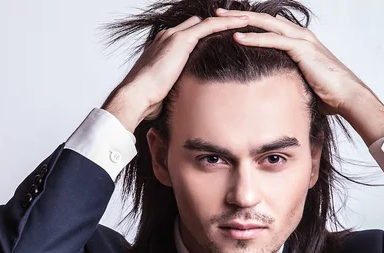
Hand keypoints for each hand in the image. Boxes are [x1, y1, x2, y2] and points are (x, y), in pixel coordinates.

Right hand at [101, 14, 251, 131]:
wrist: (136, 96)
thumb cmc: (147, 99)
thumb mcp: (165, 91)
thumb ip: (176, 87)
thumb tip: (187, 100)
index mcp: (162, 48)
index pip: (188, 35)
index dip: (205, 36)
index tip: (221, 40)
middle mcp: (167, 37)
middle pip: (198, 24)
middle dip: (217, 26)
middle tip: (238, 29)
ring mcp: (174, 36)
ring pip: (207, 22)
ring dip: (227, 21)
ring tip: (246, 22)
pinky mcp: (181, 40)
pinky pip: (210, 26)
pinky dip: (227, 23)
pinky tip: (242, 23)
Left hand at [214, 7, 364, 116]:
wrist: (346, 95)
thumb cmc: (327, 93)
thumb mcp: (301, 82)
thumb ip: (288, 78)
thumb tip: (274, 91)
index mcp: (298, 40)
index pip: (269, 27)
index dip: (248, 24)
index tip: (228, 24)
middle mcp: (299, 34)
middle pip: (264, 20)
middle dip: (239, 15)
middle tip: (217, 13)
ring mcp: (301, 39)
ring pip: (266, 25)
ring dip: (242, 21)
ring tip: (221, 19)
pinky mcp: (302, 49)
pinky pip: (274, 40)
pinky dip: (255, 38)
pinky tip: (238, 37)